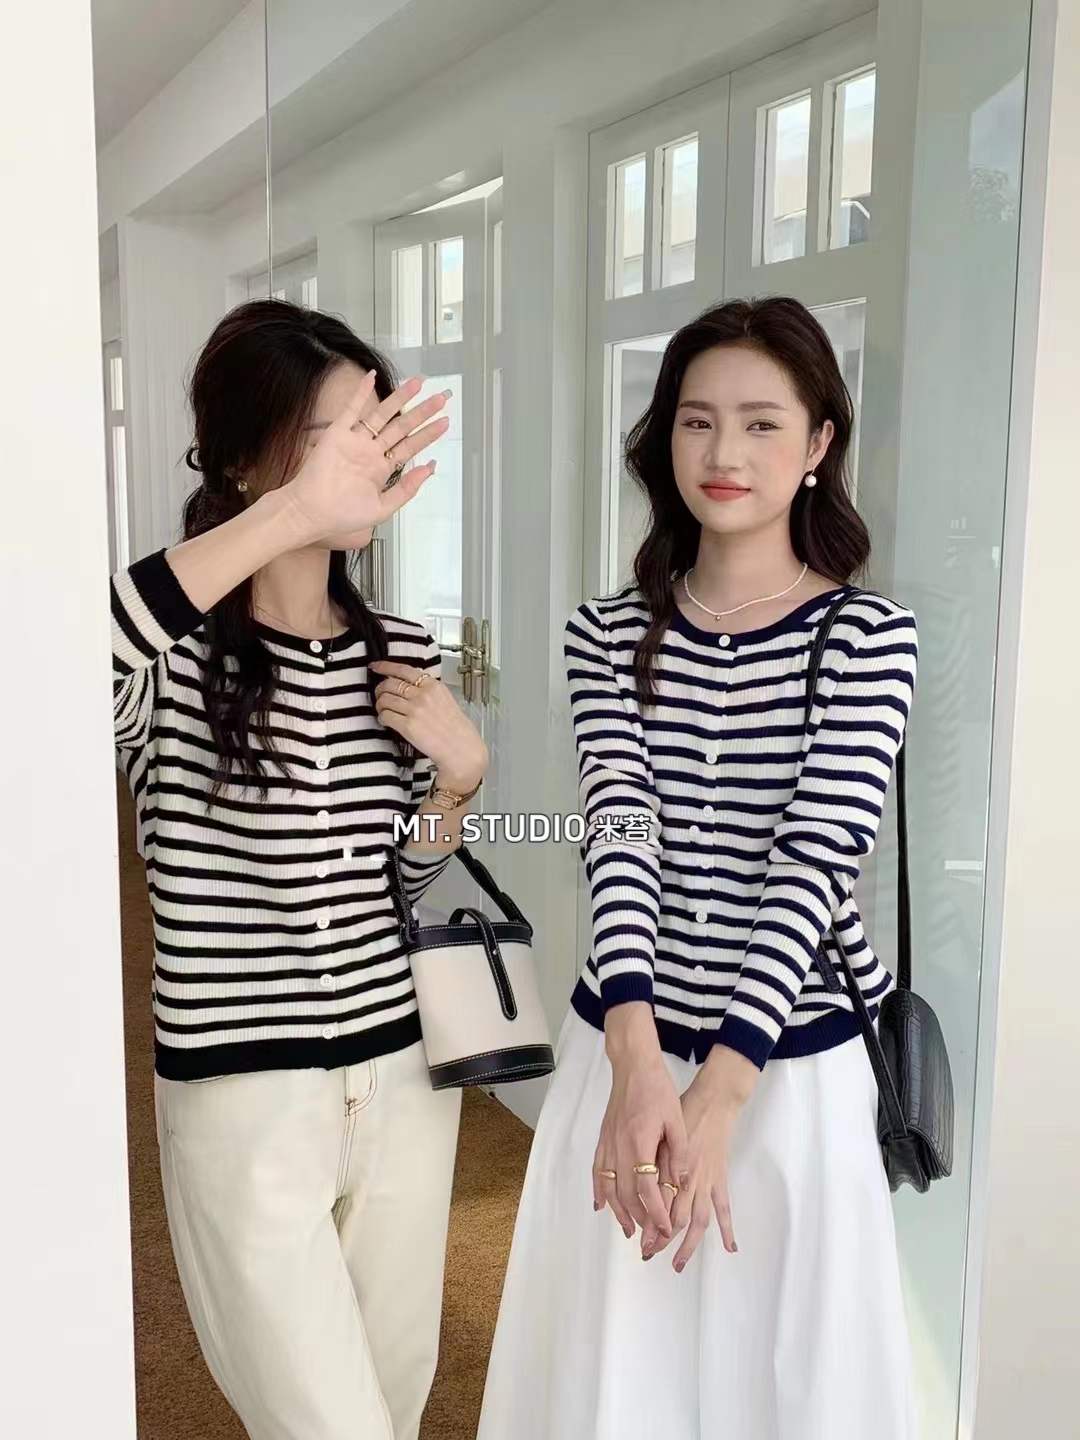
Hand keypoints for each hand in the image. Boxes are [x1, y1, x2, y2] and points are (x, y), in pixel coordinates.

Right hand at [284, 372, 449, 543]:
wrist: (312, 512)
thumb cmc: (342, 515)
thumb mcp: (383, 507)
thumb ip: (407, 489)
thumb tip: (429, 468)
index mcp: (381, 469)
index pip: (410, 447)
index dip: (428, 435)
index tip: (444, 422)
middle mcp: (370, 452)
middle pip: (401, 427)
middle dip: (422, 412)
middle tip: (441, 399)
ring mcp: (355, 441)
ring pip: (382, 414)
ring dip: (399, 398)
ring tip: (418, 384)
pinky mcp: (337, 433)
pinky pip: (351, 409)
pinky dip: (361, 392)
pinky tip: (372, 377)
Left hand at [369, 660, 487, 788]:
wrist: (461, 749)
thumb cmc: (456, 729)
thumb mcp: (446, 699)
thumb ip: (428, 690)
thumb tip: (408, 685)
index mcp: (433, 685)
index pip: (404, 669)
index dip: (385, 666)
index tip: (377, 666)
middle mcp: (423, 695)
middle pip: (390, 684)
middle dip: (380, 689)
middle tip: (379, 693)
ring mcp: (414, 710)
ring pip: (385, 699)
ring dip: (380, 705)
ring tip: (383, 709)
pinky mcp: (407, 726)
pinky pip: (385, 716)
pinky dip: (382, 718)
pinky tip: (386, 721)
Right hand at [592, 1004, 688, 1241]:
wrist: (633, 1066)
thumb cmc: (658, 1090)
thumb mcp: (676, 1120)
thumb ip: (679, 1152)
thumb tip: (681, 1182)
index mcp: (640, 1144)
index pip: (648, 1189)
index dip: (657, 1213)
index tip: (667, 1229)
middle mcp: (620, 1148)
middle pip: (626, 1194)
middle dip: (639, 1219)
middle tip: (650, 1238)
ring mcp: (608, 1144)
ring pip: (609, 1186)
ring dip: (618, 1211)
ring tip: (628, 1230)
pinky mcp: (603, 1139)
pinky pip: (597, 1171)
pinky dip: (599, 1191)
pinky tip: (601, 1205)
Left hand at [639, 1044, 757, 1271]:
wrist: (712, 1102)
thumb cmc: (682, 1111)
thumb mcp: (661, 1133)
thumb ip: (654, 1159)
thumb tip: (640, 1182)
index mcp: (672, 1166)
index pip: (659, 1204)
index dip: (649, 1224)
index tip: (639, 1239)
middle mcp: (690, 1179)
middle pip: (675, 1217)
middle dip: (661, 1239)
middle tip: (648, 1254)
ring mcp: (707, 1181)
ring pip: (698, 1220)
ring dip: (688, 1244)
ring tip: (678, 1264)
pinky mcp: (720, 1179)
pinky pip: (724, 1208)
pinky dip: (727, 1229)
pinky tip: (730, 1248)